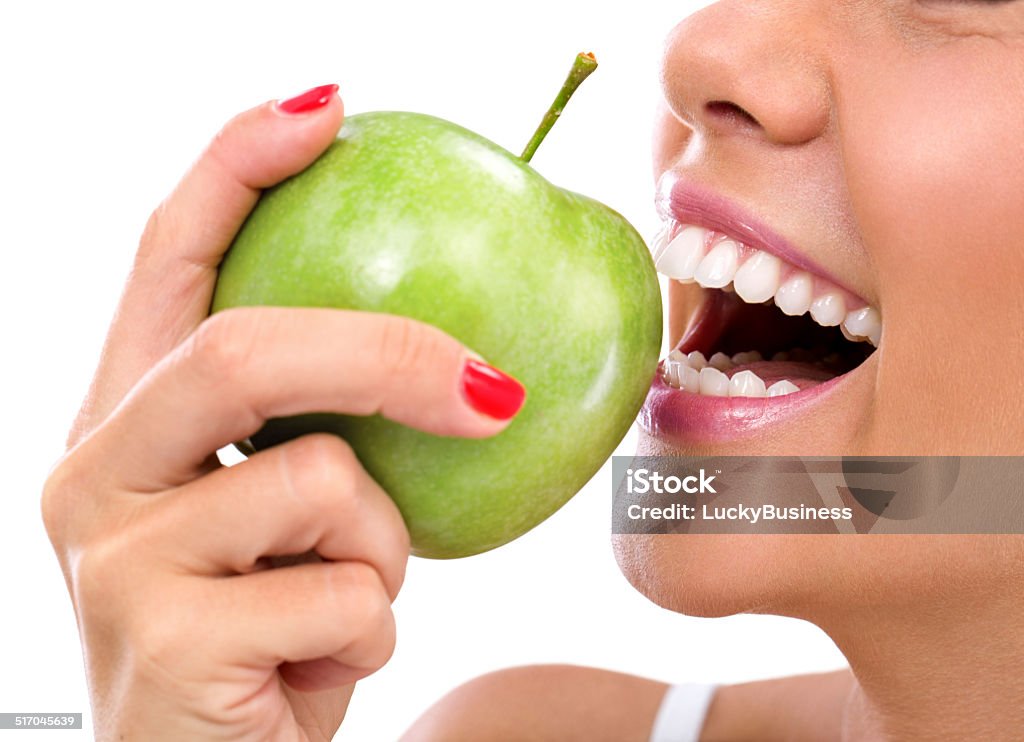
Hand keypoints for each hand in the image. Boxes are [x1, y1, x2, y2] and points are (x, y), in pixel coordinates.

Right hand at [41, 86, 522, 740]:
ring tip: (347, 601)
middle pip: (243, 346)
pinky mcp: (165, 641)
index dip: (238, 166)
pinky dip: (373, 628)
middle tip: (486, 389)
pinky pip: (345, 593)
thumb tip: (465, 359)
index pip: (166, 257)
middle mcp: (94, 468)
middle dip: (386, 351)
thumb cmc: (268, 633)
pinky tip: (321, 665)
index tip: (328, 110)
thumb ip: (326, 430)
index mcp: (125, 419)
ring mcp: (115, 555)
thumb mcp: (288, 517)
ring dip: (381, 548)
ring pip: (317, 481)